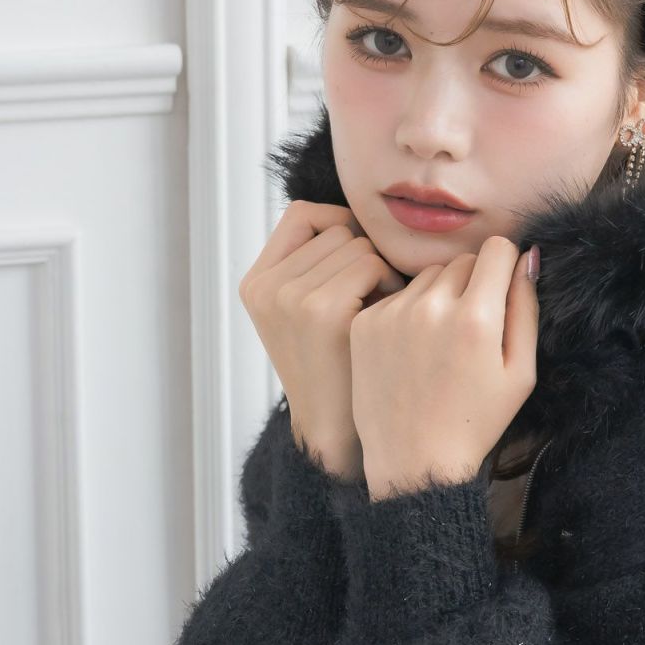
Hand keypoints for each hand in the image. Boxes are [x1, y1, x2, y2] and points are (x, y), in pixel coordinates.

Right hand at [238, 200, 407, 480]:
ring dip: (380, 271)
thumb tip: (360, 214)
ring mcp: (289, 297)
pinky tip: (385, 317)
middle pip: (335, 227)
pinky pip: (371, 263)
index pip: (303, 215)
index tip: (359, 264)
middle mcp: (265, 286)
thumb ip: (315, 265)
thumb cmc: (339, 367)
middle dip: (363, 255)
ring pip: (357, 243)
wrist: (338, 431)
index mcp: (256, 283)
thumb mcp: (306, 313)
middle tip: (372, 300)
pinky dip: (388, 284)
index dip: (340, 229)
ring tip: (378, 311)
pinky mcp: (321, 310)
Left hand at [349, 237, 539, 499]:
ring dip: (439, 295)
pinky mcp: (366, 323)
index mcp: (476, 319)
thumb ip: (526, 308)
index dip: (505, 265)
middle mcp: (432, 307)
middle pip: (462, 260)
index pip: (497, 248)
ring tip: (439, 342)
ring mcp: (393, 314)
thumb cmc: (474, 422)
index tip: (501, 287)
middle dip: (473, 283)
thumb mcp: (520, 373)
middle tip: (470, 328)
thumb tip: (528, 256)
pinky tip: (411, 351)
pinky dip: (408, 312)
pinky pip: (397, 296)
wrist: (414, 461)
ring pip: (428, 276)